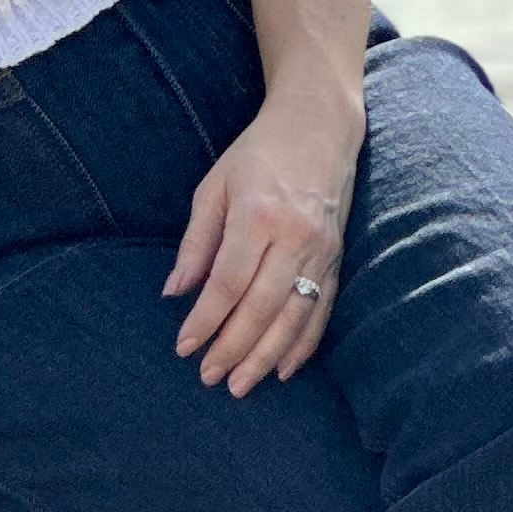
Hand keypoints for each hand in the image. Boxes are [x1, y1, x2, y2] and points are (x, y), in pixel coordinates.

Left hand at [165, 97, 356, 395]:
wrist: (319, 127)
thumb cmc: (258, 154)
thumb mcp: (213, 187)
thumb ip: (196, 242)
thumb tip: (174, 292)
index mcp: (258, 215)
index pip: (228, 282)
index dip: (205, 320)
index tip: (184, 347)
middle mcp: (295, 237)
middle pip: (262, 307)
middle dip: (234, 348)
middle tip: (209, 377)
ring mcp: (321, 250)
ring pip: (294, 316)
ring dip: (266, 356)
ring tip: (241, 384)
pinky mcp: (337, 258)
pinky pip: (322, 310)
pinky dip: (304, 344)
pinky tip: (284, 369)